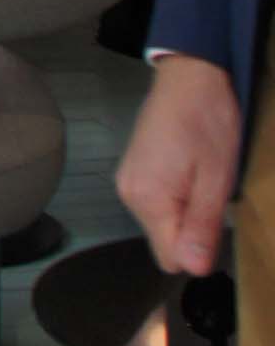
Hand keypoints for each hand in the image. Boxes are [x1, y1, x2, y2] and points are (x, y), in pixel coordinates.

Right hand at [119, 54, 242, 275]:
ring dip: (185, 213)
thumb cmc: (208, 122)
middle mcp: (129, 194)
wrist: (190, 75)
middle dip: (192, 231)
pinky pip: (157, 205)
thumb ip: (202, 225)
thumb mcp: (216, 178)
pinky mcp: (134, 170)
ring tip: (203, 178)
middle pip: (164, 242)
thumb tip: (193, 269)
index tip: (216, 221)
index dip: (198, 249)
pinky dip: (176, 198)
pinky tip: (189, 172)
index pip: (170, 258)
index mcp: (147, 198)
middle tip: (212, 194)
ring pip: (162, 224)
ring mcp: (128, 180)